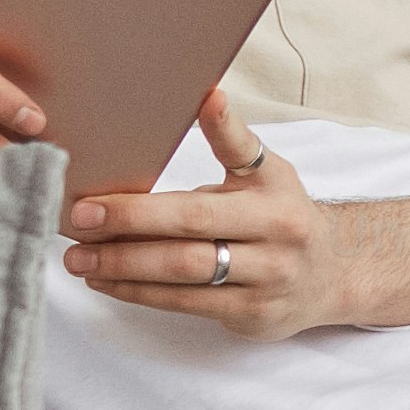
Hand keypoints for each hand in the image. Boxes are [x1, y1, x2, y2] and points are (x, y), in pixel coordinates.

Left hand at [64, 89, 340, 336]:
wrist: (334, 273)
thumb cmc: (284, 214)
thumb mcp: (266, 170)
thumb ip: (230, 140)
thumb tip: (205, 94)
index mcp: (274, 196)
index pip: (206, 193)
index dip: (149, 199)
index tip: (94, 197)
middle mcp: (276, 240)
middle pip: (189, 237)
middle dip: (125, 230)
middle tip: (76, 222)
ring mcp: (266, 282)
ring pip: (183, 276)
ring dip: (123, 268)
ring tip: (78, 259)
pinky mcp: (252, 316)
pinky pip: (186, 305)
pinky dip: (140, 293)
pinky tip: (107, 282)